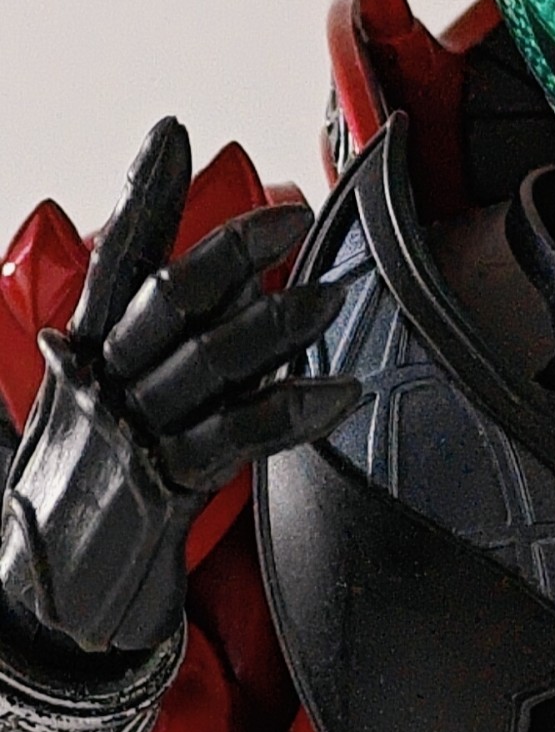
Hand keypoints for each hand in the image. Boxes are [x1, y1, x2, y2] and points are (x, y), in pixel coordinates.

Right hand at [0, 119, 357, 655]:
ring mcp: (131, 431)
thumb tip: (210, 309)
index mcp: (81, 351)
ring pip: (207, 360)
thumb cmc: (74, 498)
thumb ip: (135, 357)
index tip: (175, 133)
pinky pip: (237, 436)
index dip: (146, 193)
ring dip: (275, 325)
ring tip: (328, 298)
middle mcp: (102, 381)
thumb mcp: (85, 412)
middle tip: (293, 218)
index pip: (114, 257)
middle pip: (168, 297)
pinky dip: (291, 410)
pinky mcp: (162, 484)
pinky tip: (337, 392)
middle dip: (231, 249)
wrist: (41, 599)